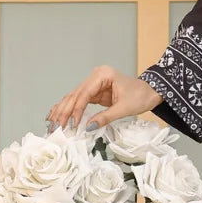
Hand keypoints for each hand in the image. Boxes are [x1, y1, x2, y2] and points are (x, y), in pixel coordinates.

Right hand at [46, 66, 162, 133]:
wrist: (150, 92)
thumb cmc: (141, 96)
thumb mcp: (125, 108)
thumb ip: (106, 117)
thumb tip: (87, 127)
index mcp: (102, 75)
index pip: (84, 94)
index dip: (76, 110)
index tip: (71, 125)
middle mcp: (95, 77)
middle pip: (75, 95)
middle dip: (64, 112)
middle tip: (55, 127)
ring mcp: (93, 83)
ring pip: (73, 98)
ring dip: (62, 111)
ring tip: (51, 123)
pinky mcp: (94, 92)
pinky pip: (78, 101)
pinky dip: (68, 109)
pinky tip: (55, 115)